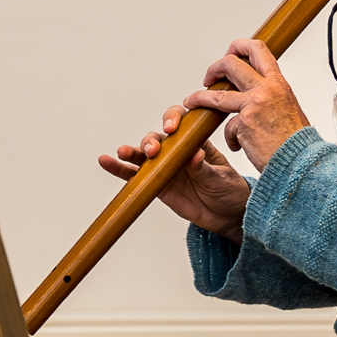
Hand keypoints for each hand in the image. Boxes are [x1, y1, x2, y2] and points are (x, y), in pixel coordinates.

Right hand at [100, 106, 252, 240]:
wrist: (227, 216)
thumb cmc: (229, 190)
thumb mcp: (221, 177)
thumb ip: (204, 167)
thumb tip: (194, 156)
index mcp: (197, 141)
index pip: (182, 122)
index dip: (174, 120)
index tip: (171, 129)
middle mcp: (178, 151)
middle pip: (159, 137)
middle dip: (152, 140)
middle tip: (153, 151)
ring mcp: (165, 167)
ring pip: (143, 154)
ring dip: (133, 151)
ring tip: (123, 152)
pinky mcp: (156, 184)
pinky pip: (134, 175)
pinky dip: (120, 170)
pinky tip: (107, 162)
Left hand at [187, 38, 311, 169]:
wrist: (301, 160)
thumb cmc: (294, 139)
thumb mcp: (286, 106)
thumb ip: (270, 95)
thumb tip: (252, 90)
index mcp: (278, 83)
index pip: (258, 49)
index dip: (239, 46)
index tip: (229, 55)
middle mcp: (267, 89)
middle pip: (231, 63)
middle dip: (215, 68)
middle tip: (209, 78)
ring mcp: (255, 104)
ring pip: (217, 93)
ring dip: (200, 97)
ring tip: (193, 101)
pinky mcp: (245, 122)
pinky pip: (227, 127)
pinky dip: (231, 138)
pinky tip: (239, 145)